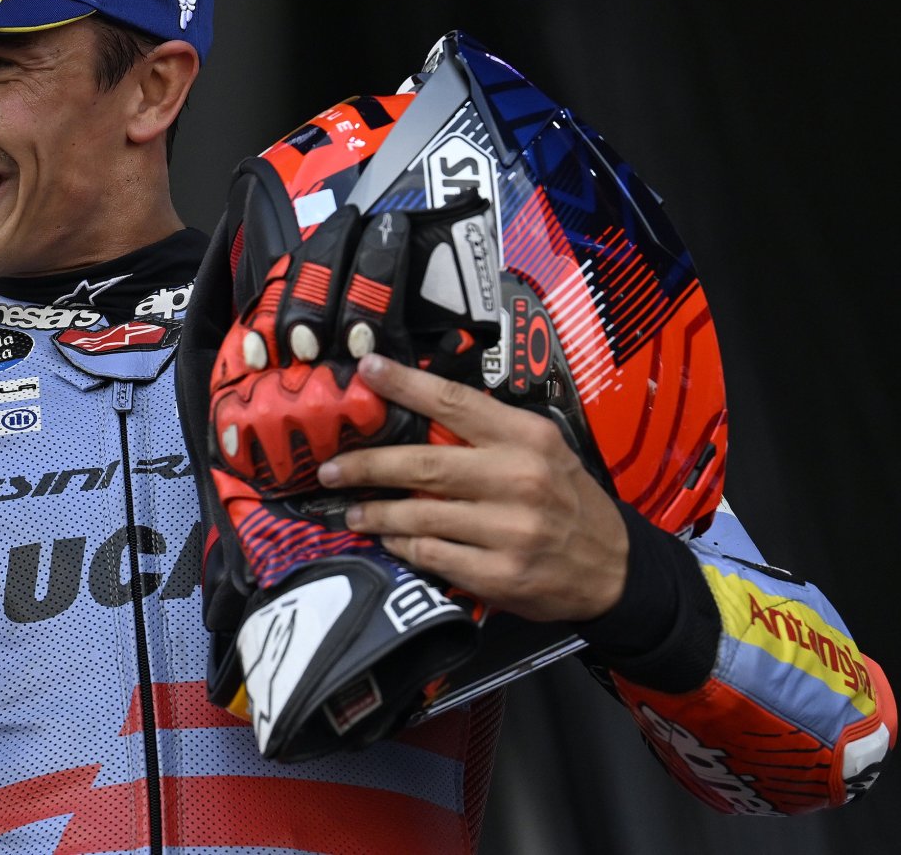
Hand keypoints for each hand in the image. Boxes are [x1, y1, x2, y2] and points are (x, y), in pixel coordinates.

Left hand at [324, 353, 629, 623]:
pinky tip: (389, 540)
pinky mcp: (500, 574)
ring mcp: (510, 530)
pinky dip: (402, 546)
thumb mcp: (542, 450)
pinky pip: (432, 555)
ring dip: (376, 512)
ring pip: (419, 515)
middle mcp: (519, 479)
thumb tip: (416, 411)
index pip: (456, 402)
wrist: (613, 568)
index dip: (405, 385)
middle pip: (423, 464)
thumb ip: (488, 433)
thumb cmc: (566, 500)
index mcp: (527, 438)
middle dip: (366, 465)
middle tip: (331, 468)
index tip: (367, 369)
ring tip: (353, 509)